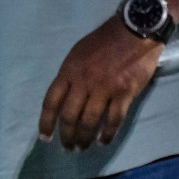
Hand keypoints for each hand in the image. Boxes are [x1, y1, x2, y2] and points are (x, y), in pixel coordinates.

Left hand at [38, 15, 162, 150]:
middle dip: (66, 135)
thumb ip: (71, 74)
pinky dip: (107, 134)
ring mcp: (104, 88)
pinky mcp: (124, 93)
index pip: (51, 101)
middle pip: (70, 116)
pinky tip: (103, 141)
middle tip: (67, 148)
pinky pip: (113, 120)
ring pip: (90, 121)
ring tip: (82, 148)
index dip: (46, 121)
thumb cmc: (104, 40)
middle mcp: (83, 81)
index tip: (44, 137)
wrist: (134, 30)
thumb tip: (65, 97)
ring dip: (84, 138)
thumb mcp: (78, 53)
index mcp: (69, 70)